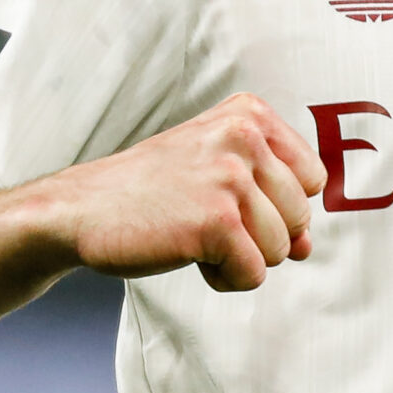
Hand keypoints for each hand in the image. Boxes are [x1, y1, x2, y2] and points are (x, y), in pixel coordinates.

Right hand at [49, 95, 327, 290]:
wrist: (80, 210)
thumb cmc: (151, 192)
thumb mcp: (216, 172)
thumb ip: (271, 200)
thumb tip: (308, 246)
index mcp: (250, 114)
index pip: (312, 178)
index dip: (278, 206)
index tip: (230, 201)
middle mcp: (245, 136)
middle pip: (300, 216)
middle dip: (260, 235)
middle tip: (203, 220)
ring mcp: (231, 177)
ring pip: (281, 249)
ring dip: (239, 257)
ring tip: (192, 234)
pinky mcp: (217, 221)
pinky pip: (254, 274)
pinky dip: (224, 278)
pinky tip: (187, 253)